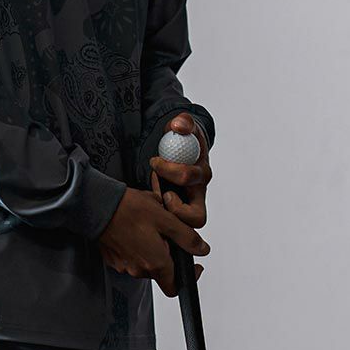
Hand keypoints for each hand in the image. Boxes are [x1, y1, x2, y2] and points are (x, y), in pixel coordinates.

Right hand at [98, 185, 208, 297]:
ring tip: (147, 226)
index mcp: (155, 264)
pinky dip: (136, 247)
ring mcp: (124, 266)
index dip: (186, 278)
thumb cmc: (128, 209)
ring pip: (146, 263)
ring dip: (151, 249)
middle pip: (161, 272)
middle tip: (164, 231)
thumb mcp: (166, 219)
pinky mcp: (114, 259)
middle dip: (167, 254)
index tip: (191, 264)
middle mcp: (139, 270)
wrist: (96, 205)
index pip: (175, 287)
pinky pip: (131, 257)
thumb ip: (187, 237)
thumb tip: (202, 249)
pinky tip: (133, 228)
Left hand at [147, 113, 210, 230]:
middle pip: (197, 218)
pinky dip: (158, 216)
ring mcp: (189, 206)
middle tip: (159, 191)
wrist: (181, 149)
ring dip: (165, 214)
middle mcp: (199, 194)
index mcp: (202, 174)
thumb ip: (183, 122)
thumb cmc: (184, 139)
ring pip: (184, 227)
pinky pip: (171, 224)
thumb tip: (178, 125)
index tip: (154, 161)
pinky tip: (147, 201)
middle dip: (173, 207)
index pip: (189, 179)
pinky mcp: (177, 213)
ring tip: (153, 196)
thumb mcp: (185, 126)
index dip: (169, 171)